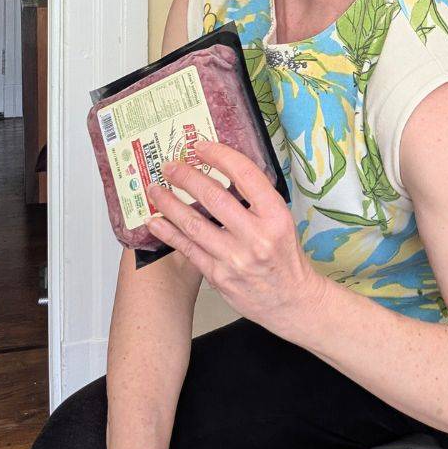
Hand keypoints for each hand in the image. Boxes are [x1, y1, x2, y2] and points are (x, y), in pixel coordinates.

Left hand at [145, 139, 324, 337]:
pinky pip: (188, 249)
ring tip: (155, 189)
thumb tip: (222, 171)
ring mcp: (235, 258)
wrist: (292, 301)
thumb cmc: (285, 258)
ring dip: (170, 203)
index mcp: (276, 215)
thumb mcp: (281, 222)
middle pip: (214, 197)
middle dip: (187, 177)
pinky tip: (155, 221)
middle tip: (170, 166)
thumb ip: (255, 200)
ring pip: (194, 224)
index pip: (245, 175)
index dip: (220, 156)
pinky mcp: (219, 276)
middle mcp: (256, 236)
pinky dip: (169, 232)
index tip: (201, 147)